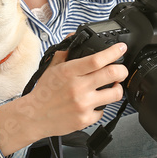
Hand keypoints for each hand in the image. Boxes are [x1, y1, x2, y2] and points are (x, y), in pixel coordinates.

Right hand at [0, 41, 128, 154]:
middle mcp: (78, 88)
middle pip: (112, 74)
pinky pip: (103, 111)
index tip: (121, 48)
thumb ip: (64, 52)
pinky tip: (93, 103)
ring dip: (117, 88)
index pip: (97, 59)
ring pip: (115, 94)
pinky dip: (101, 106)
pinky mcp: (85, 119)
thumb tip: (74, 37)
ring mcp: (83, 105)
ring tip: (112, 87)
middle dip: (122, 70)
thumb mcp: (51, 68)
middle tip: (121, 70)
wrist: (34, 116)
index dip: (113, 52)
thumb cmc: (44, 92)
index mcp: (69, 72)